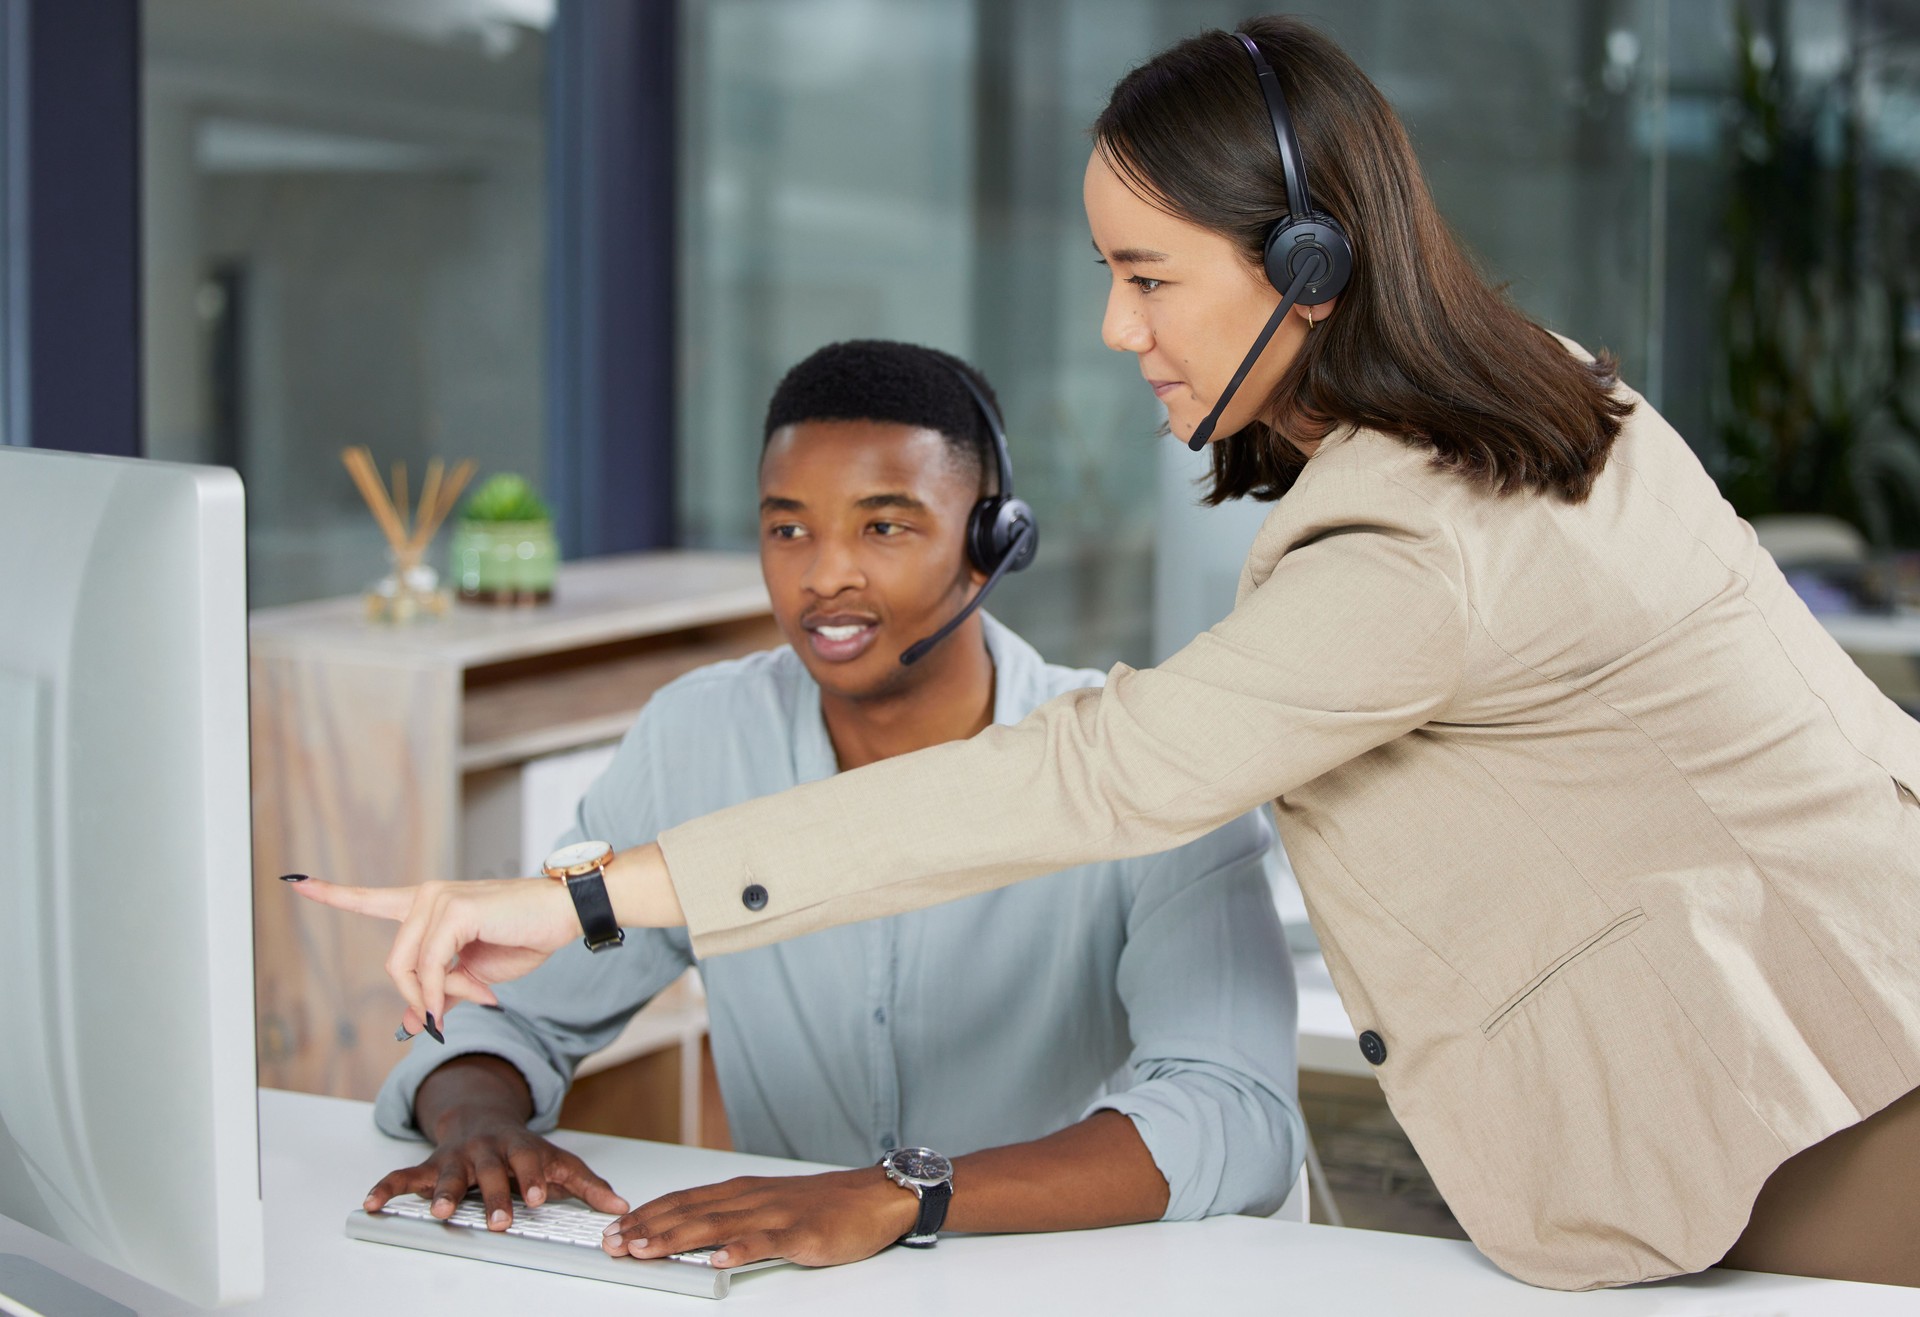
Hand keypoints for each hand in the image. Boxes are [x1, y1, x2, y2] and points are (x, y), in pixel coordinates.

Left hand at [291, 876, 577, 1030]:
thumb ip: (440, 992)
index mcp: (428, 906)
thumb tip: (412, 1023)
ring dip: (437, 997)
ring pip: (410, 968)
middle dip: (419, 997)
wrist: (562, 916)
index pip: (371, 899)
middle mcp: (427, 896)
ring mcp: (438, 900)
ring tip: (480, 995)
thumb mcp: (474, 974)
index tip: (296, 881)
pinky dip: (444, 989)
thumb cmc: (524, 937)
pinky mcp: (455, 910)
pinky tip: (477, 993)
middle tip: (447, 1015)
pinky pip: (432, 965)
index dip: (333, 894)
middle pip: (394, 964)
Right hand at [364, 1113, 628, 1230]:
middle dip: (494, 1195)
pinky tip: (372, 1204)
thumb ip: (586, 1184)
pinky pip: (403, 1176)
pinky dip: (386, 1188)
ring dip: (442, 1193)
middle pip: (490, 1172)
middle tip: (499, 1221)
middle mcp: (486, 1149)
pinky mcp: (429, 1166)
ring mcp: (455, 1156)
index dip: (534, 1176)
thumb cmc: (522, 1147)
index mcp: (519, 1146)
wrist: (481, 1115)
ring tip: (439, 1212)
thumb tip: (620, 1206)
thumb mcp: (558, 1159)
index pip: (529, 1160)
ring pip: (448, 1174)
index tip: (539, 1196)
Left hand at [601, 1168, 920, 1268]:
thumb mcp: (770, 1203)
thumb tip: (691, 1231)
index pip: (684, 1200)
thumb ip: (734, 1214)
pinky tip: (718, 1259)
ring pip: (718, 1226)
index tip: (615, 1227)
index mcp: (743, 1192)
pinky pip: (767, 1242)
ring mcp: (777, 1215)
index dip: (648, 1213)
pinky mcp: (803, 1234)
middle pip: (691, 1212)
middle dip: (647, 1228)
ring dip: (676, 1237)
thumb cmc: (824, 1204)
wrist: (875, 1195)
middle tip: (613, 1242)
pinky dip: (740, 1250)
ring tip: (644, 1249)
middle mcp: (753, 1198)